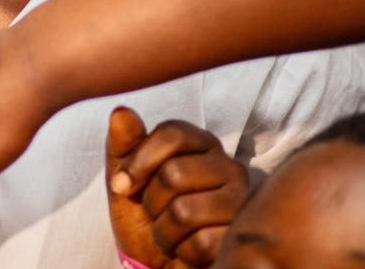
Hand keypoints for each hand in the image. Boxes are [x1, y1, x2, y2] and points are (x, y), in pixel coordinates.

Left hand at [107, 108, 248, 267]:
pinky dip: (182, 252)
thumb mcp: (124, 179)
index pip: (172, 133)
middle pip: (174, 174)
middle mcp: (228, 166)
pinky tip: (188, 250)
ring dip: (163, 232)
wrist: (159, 264)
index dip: (139, 161)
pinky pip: (200, 243)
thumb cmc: (145, 217)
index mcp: (201, 144)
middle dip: (151, 203)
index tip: (121, 185)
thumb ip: (122, 145)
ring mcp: (242, 202)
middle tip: (156, 213)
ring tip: (170, 234)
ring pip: (184, 211)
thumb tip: (120, 111)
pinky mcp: (244, 237)